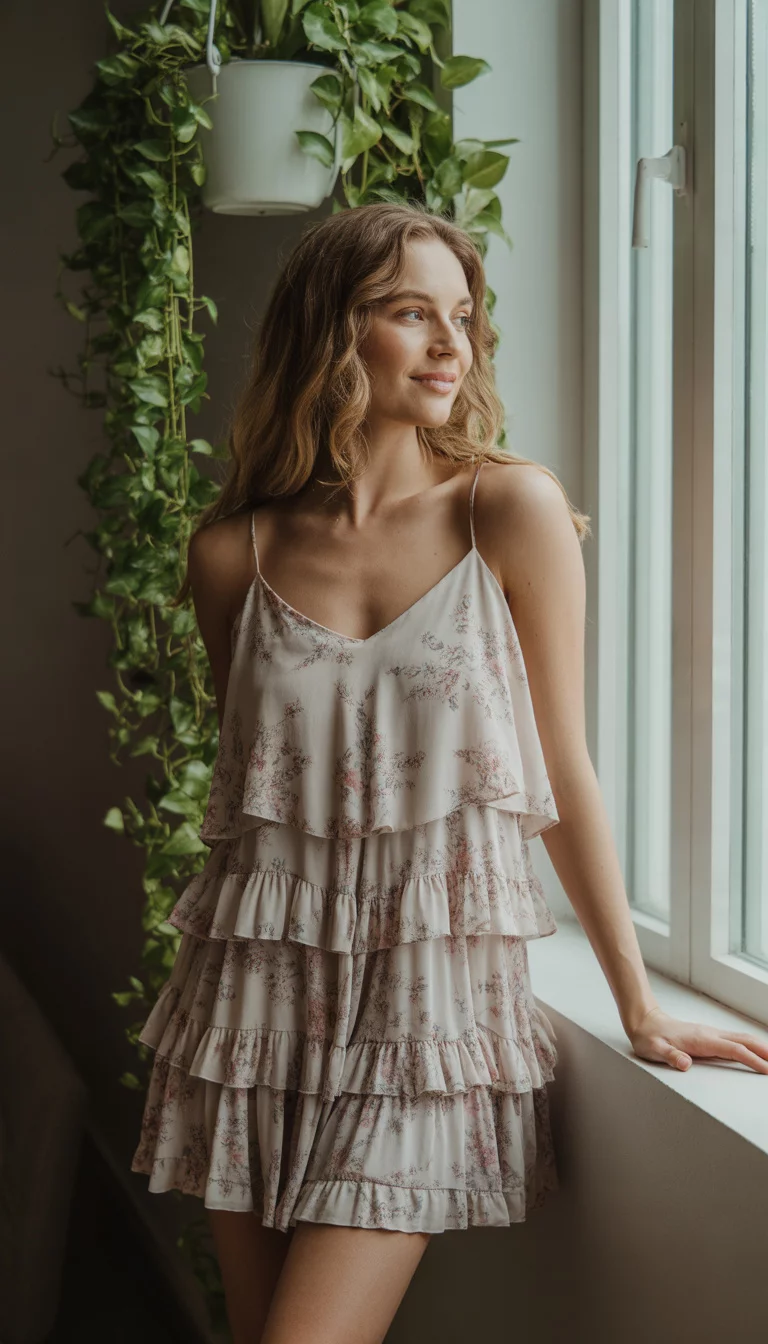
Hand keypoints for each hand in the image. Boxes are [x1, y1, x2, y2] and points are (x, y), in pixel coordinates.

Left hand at [628, 1005, 767, 1072]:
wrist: (644, 1022)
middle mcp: (710, 1034)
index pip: (734, 1050)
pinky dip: (749, 1044)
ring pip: (741, 1038)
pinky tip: (754, 1050)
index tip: (767, 1070)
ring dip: (760, 1046)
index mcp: (702, 1039)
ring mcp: (710, 1033)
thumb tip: (684, 1064)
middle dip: (764, 1051)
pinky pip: (735, 1039)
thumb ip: (670, 1056)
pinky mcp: (708, 1035)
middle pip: (744, 1040)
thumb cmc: (649, 1037)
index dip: (752, 1060)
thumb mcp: (654, 1049)